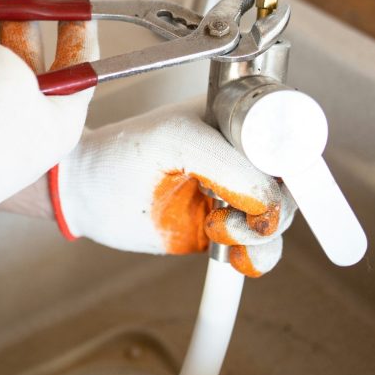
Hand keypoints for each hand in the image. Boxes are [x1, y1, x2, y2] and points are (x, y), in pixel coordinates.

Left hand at [50, 97, 296, 276]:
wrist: (84, 194)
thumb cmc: (117, 154)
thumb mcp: (174, 142)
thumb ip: (226, 163)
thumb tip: (269, 199)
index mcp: (232, 117)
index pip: (286, 136)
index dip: (291, 162)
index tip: (273, 186)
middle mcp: (239, 153)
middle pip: (291, 181)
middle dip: (273, 205)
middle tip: (234, 215)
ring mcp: (232, 191)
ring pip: (280, 217)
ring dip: (261, 234)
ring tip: (218, 231)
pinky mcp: (223, 225)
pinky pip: (260, 245)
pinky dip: (256, 256)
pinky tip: (235, 257)